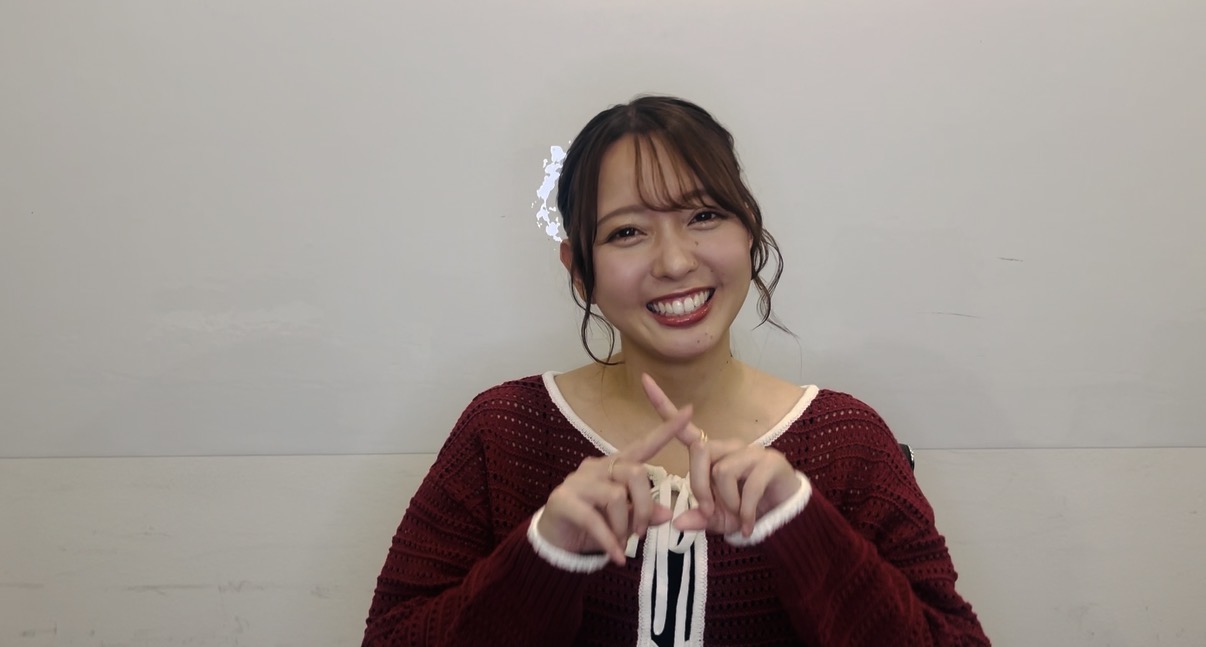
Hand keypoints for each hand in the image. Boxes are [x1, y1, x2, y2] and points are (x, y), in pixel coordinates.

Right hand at [537, 405, 693, 564]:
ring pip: (616, 496)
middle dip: (646, 507)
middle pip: (635, 473)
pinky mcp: (563, 500)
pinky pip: (594, 519)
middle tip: (642, 532)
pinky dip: (610, 542)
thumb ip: (643, 513)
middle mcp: (597, 468)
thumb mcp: (623, 521)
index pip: (643, 445)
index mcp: (614, 467)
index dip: (665, 430)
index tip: (688, 411)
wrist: (555, 540)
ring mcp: (578, 482)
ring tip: (623, 544)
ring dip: (625, 526)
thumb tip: (667, 513)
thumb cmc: (593, 526)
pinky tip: (617, 557)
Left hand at [641, 374, 802, 537]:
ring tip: (737, 515)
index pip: (685, 429)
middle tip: (708, 510)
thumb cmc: (746, 511)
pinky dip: (745, 512)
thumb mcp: (718, 519)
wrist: (784, 516)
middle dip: (698, 486)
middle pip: (700, 452)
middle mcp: (730, 446)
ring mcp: (752, 451)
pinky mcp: (771, 463)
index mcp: (713, 455)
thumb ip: (698, 519)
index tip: (643, 380)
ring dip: (726, 501)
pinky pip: (749, 486)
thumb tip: (677, 522)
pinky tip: (748, 525)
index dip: (664, 406)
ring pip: (722, 471)